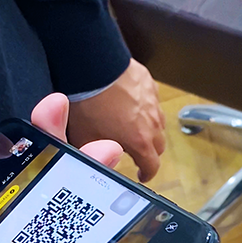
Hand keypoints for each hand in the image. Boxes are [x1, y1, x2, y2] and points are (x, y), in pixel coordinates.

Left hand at [67, 58, 165, 182]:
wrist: (92, 67)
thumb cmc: (89, 103)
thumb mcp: (83, 138)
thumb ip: (92, 153)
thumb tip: (90, 162)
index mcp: (139, 142)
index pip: (152, 166)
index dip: (147, 174)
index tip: (142, 175)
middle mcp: (152, 123)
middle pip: (159, 146)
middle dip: (149, 153)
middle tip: (136, 153)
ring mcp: (153, 102)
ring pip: (157, 123)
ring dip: (148, 129)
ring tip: (131, 126)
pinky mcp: (148, 84)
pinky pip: (151, 101)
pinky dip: (143, 107)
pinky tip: (128, 102)